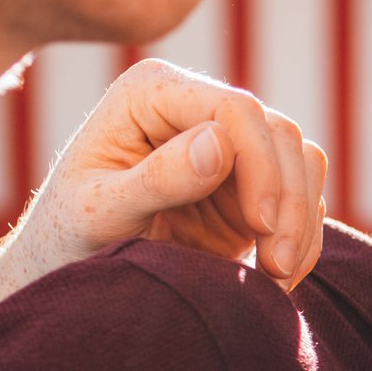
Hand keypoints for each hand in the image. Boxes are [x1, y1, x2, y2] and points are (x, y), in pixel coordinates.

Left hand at [0, 60, 330, 319]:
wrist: (72, 271)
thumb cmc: (69, 238)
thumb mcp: (101, 213)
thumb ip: (156, 179)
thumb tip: (219, 143)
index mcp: (152, 93)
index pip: (236, 109)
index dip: (261, 164)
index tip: (262, 227)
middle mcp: (196, 107)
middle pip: (279, 134)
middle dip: (288, 201)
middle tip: (276, 267)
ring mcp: (229, 144)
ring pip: (301, 162)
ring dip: (301, 222)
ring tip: (276, 277)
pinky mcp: (250, 184)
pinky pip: (302, 196)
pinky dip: (302, 237)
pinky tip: (277, 278)